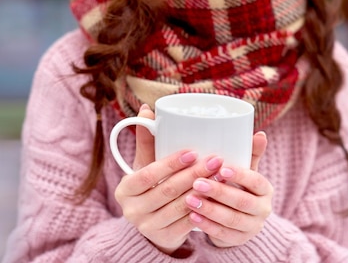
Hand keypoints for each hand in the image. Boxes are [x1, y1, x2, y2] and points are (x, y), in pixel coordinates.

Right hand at [114, 104, 223, 253]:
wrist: (154, 223)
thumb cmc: (152, 186)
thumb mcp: (145, 165)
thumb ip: (147, 141)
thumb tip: (147, 109)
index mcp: (125, 189)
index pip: (148, 174)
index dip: (170, 163)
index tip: (193, 152)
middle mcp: (131, 210)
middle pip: (167, 190)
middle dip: (194, 174)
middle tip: (216, 160)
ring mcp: (147, 227)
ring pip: (180, 206)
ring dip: (203, 191)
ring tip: (222, 176)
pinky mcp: (165, 238)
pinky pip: (188, 223)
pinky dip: (204, 209)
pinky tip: (218, 197)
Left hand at [185, 131, 273, 246]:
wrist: (238, 220)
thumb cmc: (238, 188)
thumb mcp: (245, 172)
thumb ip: (250, 154)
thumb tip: (260, 133)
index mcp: (265, 189)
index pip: (256, 181)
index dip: (240, 175)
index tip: (221, 168)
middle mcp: (263, 209)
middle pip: (242, 201)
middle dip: (219, 192)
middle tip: (198, 182)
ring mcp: (252, 227)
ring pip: (231, 219)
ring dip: (209, 209)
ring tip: (189, 199)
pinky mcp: (239, 240)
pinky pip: (222, 234)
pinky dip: (206, 225)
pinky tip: (192, 216)